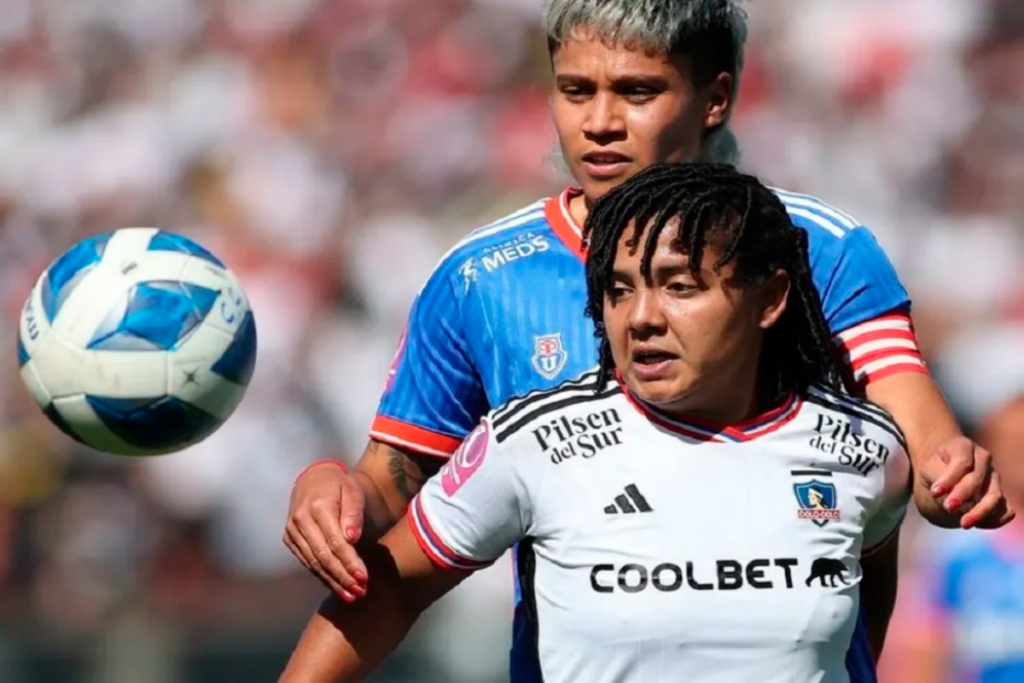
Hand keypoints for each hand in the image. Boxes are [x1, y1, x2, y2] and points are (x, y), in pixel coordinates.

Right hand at [283, 462, 369, 601]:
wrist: (314, 480)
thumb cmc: (339, 486)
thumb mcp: (352, 491)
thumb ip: (353, 513)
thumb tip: (352, 538)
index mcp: (317, 506)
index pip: (334, 541)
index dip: (349, 562)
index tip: (364, 578)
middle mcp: (300, 520)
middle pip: (323, 556)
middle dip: (342, 577)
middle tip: (360, 592)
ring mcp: (292, 531)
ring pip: (313, 563)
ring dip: (332, 582)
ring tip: (351, 595)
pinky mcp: (289, 539)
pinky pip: (307, 561)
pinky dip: (322, 576)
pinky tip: (336, 586)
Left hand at [919, 436, 1015, 528]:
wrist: (944, 467)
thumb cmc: (934, 467)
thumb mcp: (928, 468)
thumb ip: (936, 478)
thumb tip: (946, 499)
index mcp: (963, 447)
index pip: (961, 462)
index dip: (949, 479)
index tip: (934, 493)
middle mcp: (983, 460)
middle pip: (977, 479)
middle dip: (963, 495)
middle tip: (948, 508)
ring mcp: (993, 477)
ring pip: (994, 495)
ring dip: (981, 511)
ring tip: (964, 523)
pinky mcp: (998, 494)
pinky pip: (1003, 508)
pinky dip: (994, 518)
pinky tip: (980, 524)